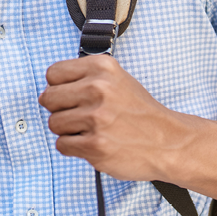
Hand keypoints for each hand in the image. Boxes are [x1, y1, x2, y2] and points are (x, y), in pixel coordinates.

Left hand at [39, 54, 196, 180]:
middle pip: (47, 98)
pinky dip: (74, 148)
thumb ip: (84, 78)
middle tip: (79, 115)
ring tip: (90, 130)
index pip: (52, 73)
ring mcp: (96, 118)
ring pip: (53, 123)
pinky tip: (93, 143)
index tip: (70, 96)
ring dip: (68, 131)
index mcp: (102, 67)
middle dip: (59, 109)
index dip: (58, 87)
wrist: (169, 141)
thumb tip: (48, 88)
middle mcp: (98, 89)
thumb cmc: (139, 112)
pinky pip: (62, 145)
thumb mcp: (117, 79)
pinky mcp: (95, 145)